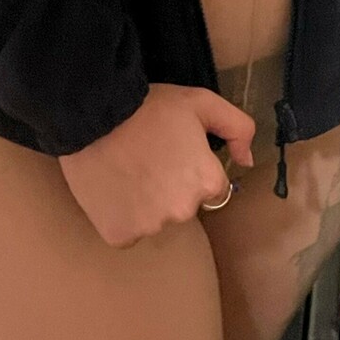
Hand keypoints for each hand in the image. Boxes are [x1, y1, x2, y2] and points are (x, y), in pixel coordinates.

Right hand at [57, 84, 255, 248]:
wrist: (93, 115)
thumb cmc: (149, 106)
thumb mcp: (201, 103)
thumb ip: (237, 128)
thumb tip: (247, 161)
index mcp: (207, 182)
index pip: (211, 187)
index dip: (192, 169)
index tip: (172, 153)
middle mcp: (184, 211)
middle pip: (183, 206)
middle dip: (170, 188)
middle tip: (147, 159)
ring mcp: (151, 226)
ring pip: (155, 220)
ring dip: (145, 203)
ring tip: (126, 171)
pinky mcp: (121, 236)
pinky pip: (127, 231)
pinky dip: (120, 216)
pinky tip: (112, 189)